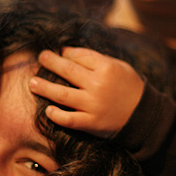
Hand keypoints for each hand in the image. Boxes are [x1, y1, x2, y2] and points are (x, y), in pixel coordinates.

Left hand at [29, 47, 143, 137]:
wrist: (143, 116)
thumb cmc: (129, 86)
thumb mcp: (118, 66)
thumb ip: (95, 59)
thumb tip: (67, 53)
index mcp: (106, 68)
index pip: (79, 56)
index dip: (66, 53)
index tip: (59, 52)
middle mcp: (98, 85)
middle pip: (67, 71)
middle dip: (50, 63)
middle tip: (41, 58)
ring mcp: (93, 105)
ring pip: (61, 95)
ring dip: (44, 87)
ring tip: (32, 83)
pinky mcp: (90, 123)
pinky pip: (68, 119)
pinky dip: (55, 115)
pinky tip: (48, 109)